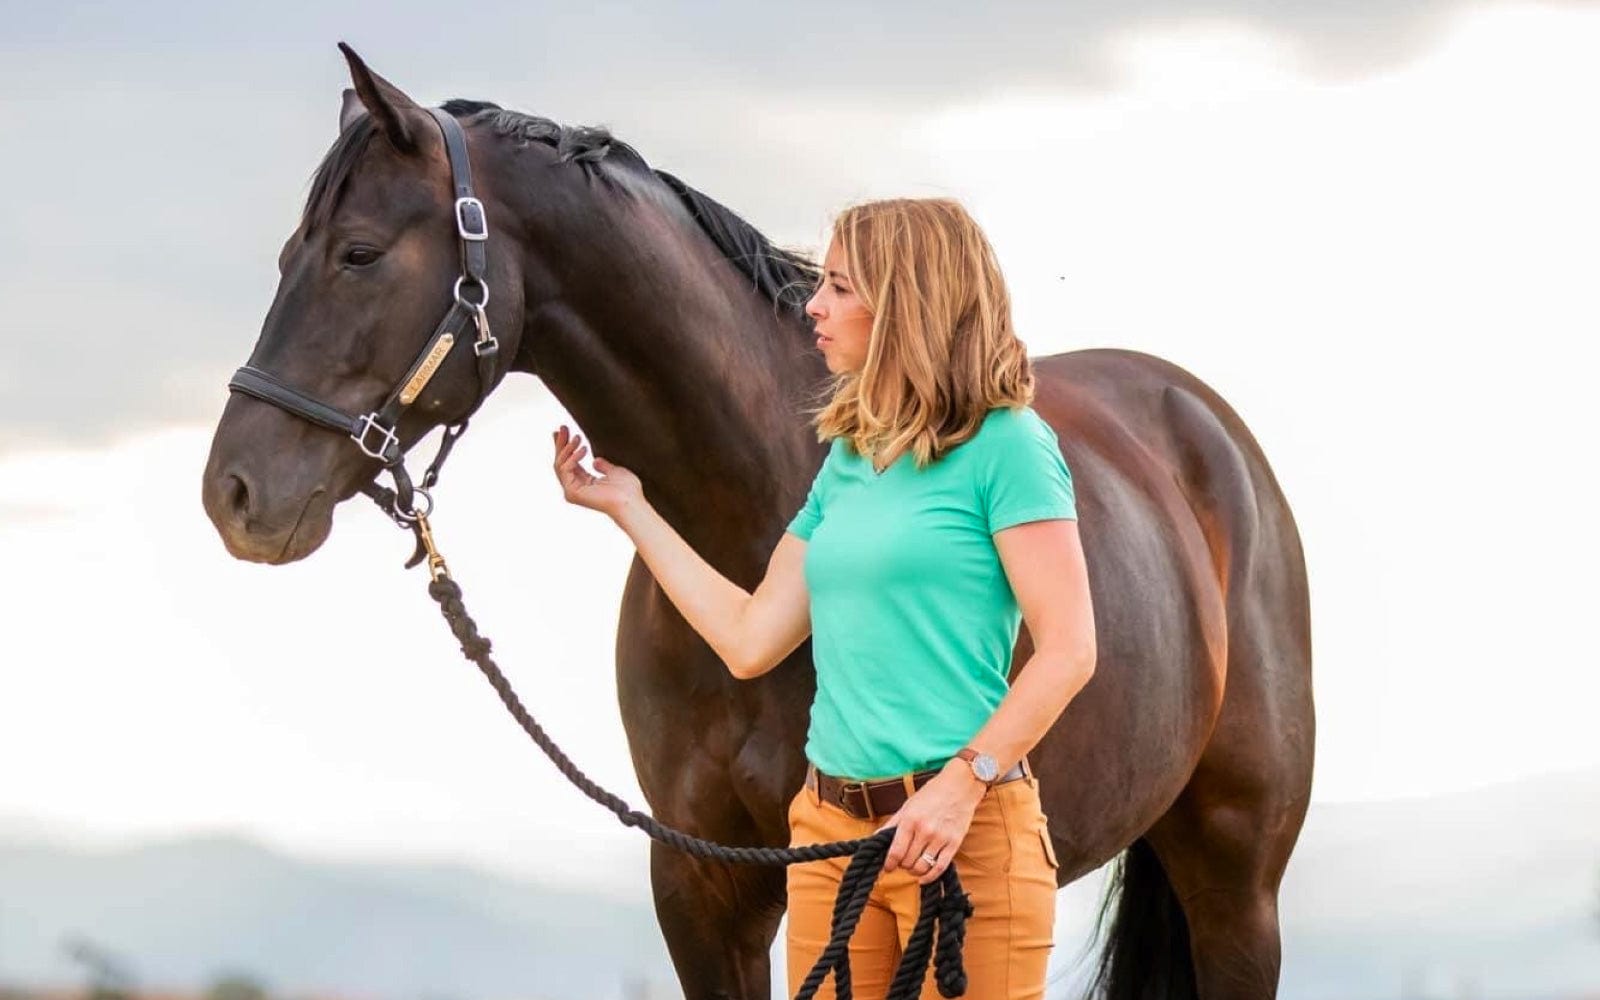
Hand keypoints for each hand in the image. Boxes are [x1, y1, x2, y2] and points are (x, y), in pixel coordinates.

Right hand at [552, 425, 641, 517]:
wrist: (630, 501)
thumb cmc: (627, 489)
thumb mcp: (614, 471)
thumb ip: (603, 465)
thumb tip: (595, 459)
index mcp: (584, 484)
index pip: (569, 463)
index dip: (565, 447)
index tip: (563, 431)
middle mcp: (575, 488)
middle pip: (561, 463)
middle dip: (561, 444)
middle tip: (563, 427)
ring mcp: (572, 491)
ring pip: (560, 465)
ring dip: (567, 448)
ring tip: (578, 437)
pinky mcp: (572, 493)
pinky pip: (565, 470)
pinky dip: (572, 457)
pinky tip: (583, 449)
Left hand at [876, 761, 986, 885]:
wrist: (960, 786)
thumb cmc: (932, 794)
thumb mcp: (907, 806)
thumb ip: (892, 824)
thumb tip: (875, 839)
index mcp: (910, 820)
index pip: (896, 851)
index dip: (889, 864)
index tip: (887, 867)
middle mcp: (925, 831)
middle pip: (908, 861)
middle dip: (902, 865)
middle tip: (902, 861)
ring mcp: (940, 838)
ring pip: (922, 867)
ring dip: (914, 871)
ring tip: (913, 866)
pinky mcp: (954, 844)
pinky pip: (940, 868)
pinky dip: (930, 877)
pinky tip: (924, 877)